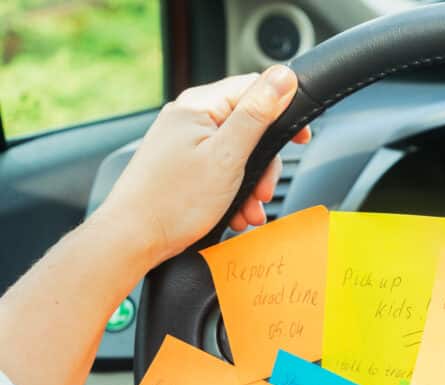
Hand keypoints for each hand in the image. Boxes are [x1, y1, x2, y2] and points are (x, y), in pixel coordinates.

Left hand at [100, 66, 311, 264]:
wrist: (133, 237)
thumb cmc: (173, 201)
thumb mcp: (227, 155)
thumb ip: (257, 114)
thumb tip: (282, 76)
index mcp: (199, 106)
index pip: (254, 88)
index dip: (283, 111)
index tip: (299, 139)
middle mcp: (190, 118)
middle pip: (249, 126)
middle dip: (265, 164)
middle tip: (264, 190)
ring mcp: (184, 142)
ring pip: (238, 153)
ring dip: (251, 185)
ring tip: (248, 210)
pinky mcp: (183, 165)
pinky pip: (221, 170)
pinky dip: (234, 193)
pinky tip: (235, 213)